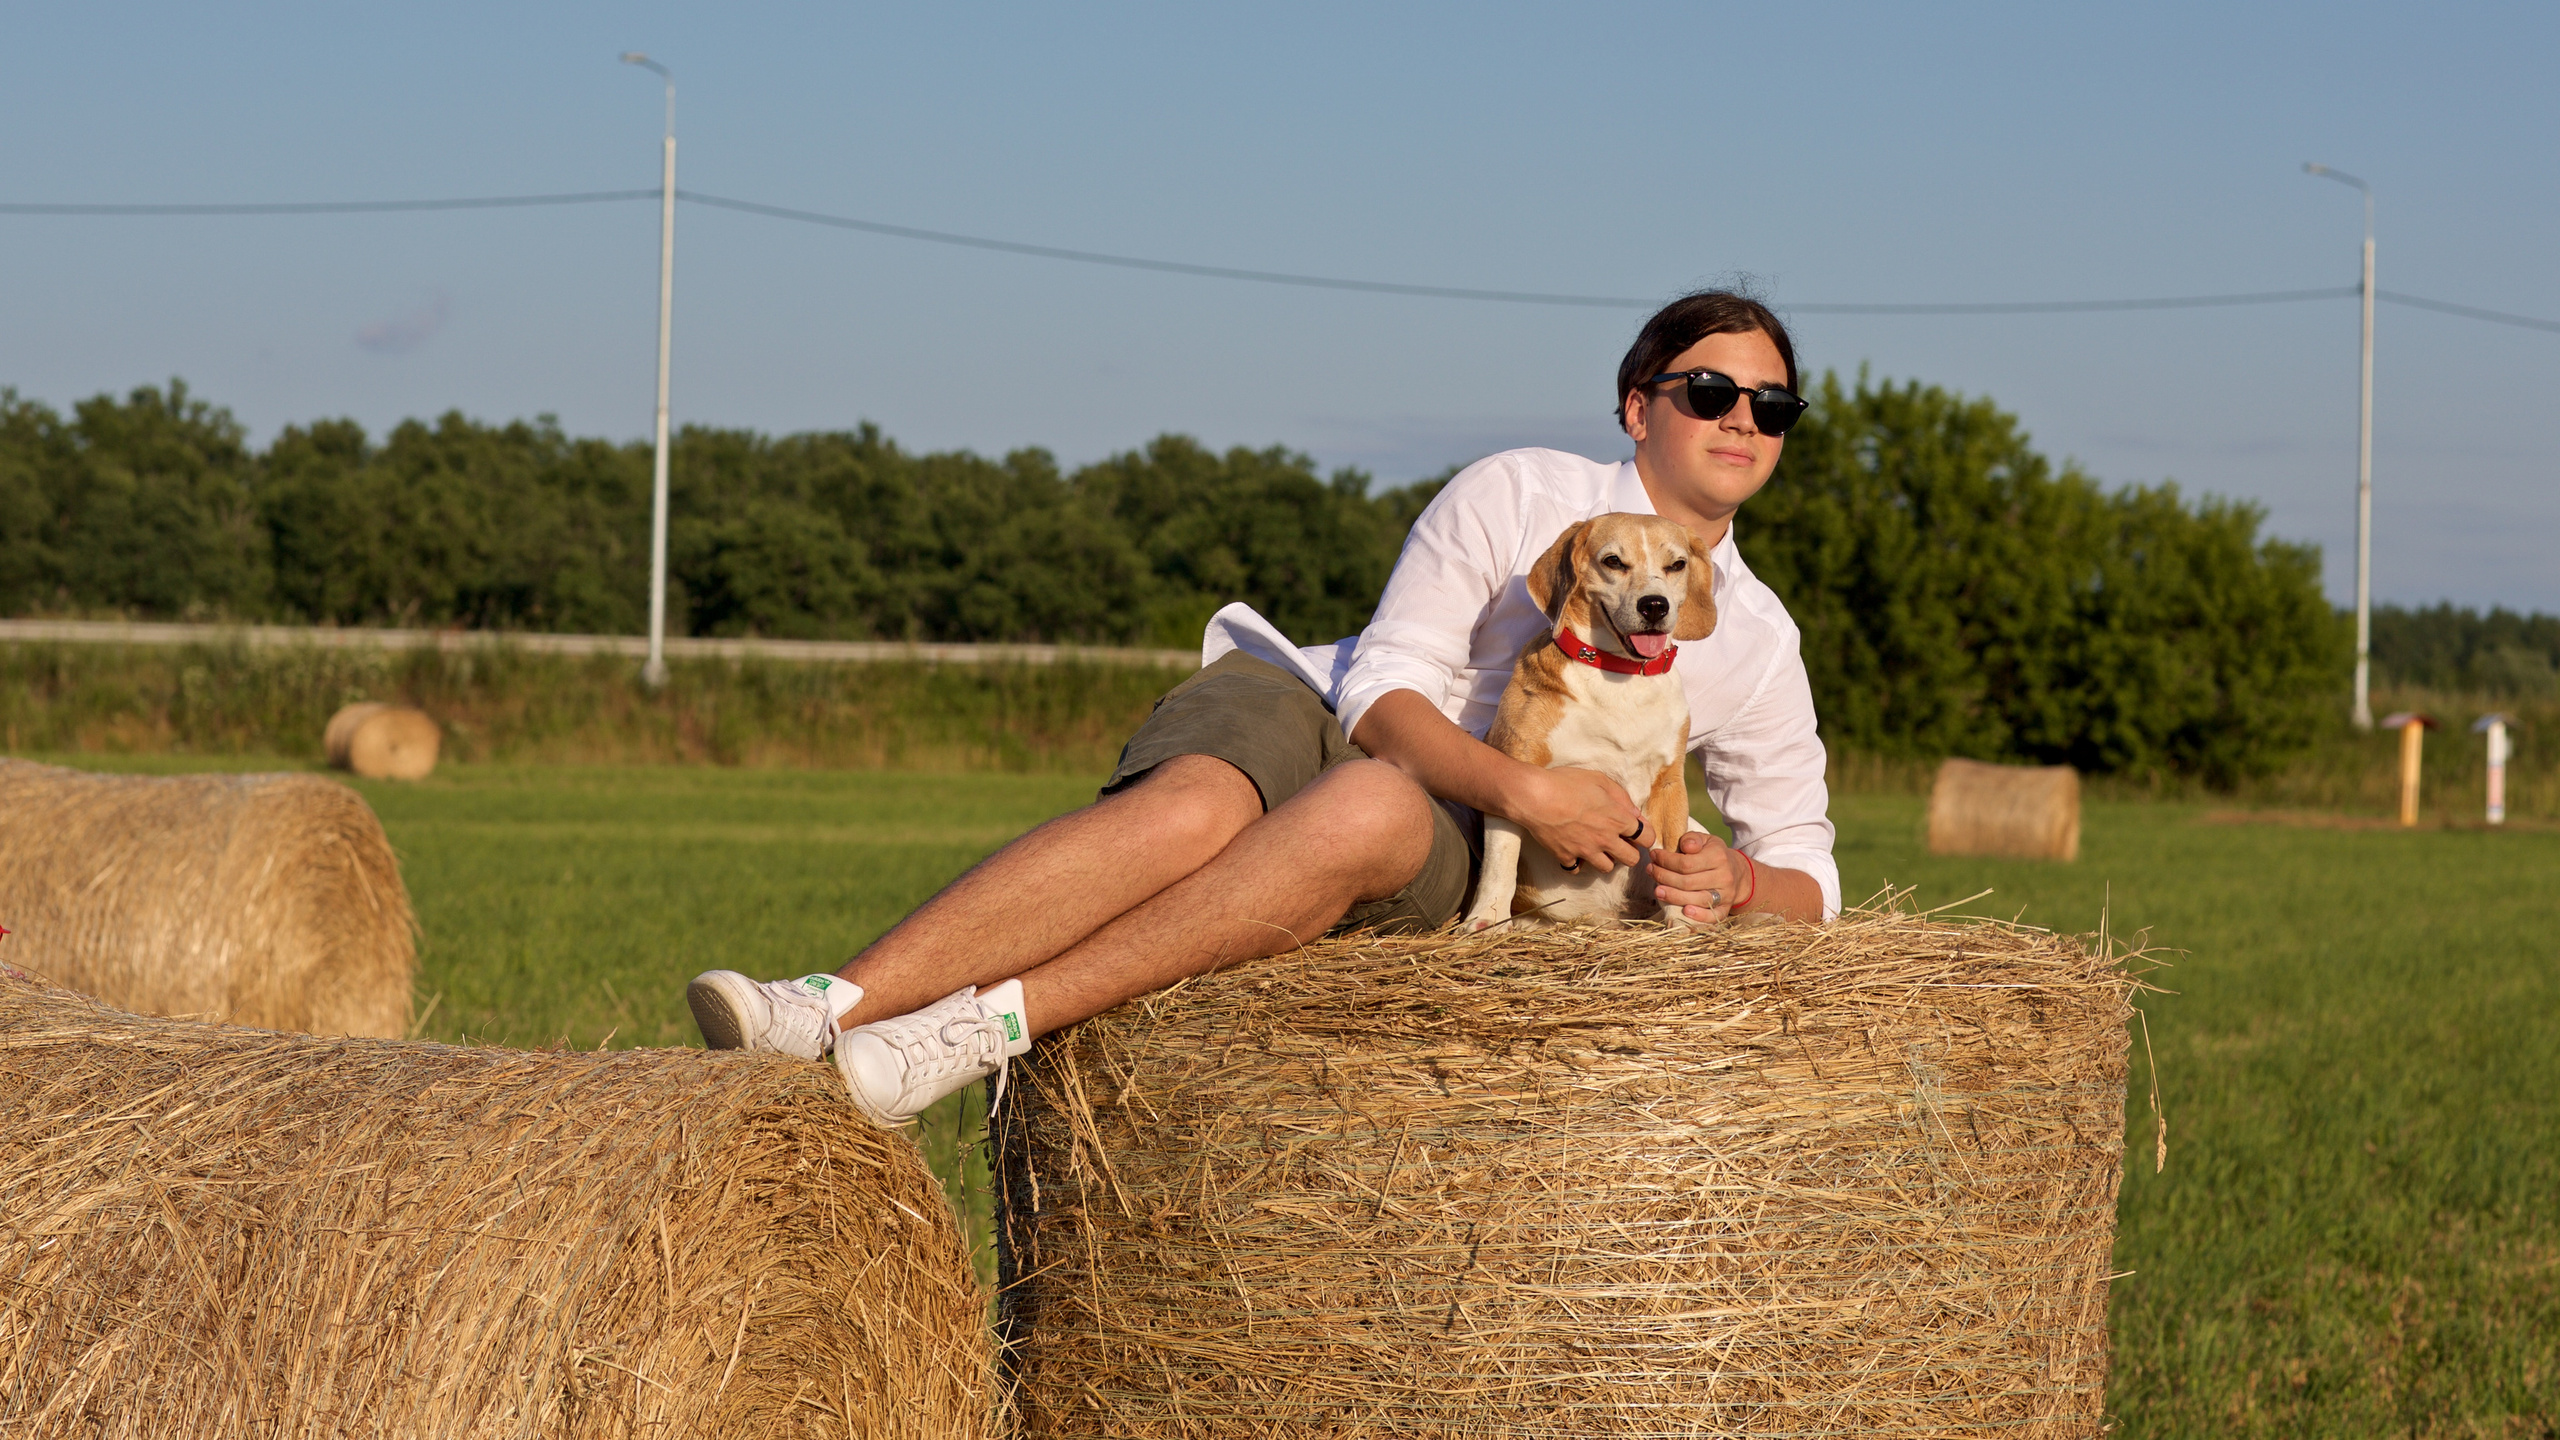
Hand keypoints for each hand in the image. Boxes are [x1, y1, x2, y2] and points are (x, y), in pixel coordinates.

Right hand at [1510, 766, 1646, 873]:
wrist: (1534, 796)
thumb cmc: (1566, 782)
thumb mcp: (1599, 779)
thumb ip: (1621, 797)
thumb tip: (1634, 813)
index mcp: (1617, 819)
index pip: (1647, 838)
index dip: (1646, 835)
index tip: (1638, 831)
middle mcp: (1605, 839)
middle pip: (1632, 860)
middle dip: (1630, 852)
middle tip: (1620, 842)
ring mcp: (1585, 851)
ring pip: (1607, 868)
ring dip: (1606, 859)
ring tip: (1597, 847)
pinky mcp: (1566, 857)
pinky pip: (1577, 869)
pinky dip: (1578, 862)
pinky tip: (1574, 851)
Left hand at [1650, 829, 1742, 922]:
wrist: (1739, 873)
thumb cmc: (1714, 854)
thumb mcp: (1706, 840)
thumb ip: (1693, 839)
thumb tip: (1685, 845)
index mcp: (1718, 857)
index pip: (1686, 863)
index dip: (1666, 861)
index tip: (1654, 856)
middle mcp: (1724, 876)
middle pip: (1688, 882)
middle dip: (1664, 877)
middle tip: (1650, 871)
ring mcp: (1726, 895)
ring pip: (1697, 899)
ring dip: (1674, 896)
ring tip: (1657, 890)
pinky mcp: (1726, 909)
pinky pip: (1713, 916)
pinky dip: (1699, 916)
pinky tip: (1685, 911)